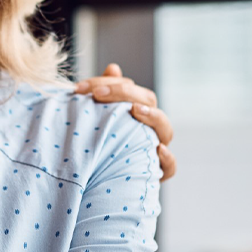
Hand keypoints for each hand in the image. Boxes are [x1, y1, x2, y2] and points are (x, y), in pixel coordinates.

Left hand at [74, 63, 176, 181]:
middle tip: (99, 94)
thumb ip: (103, 92)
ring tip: (134, 110)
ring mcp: (154, 148)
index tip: (81, 88)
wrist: (94, 183)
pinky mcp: (155, 173)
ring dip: (152, 117)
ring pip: (165, 129)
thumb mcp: (95, 118)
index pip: (130, 88)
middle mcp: (148, 127)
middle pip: (148, 101)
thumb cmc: (96, 144)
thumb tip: (113, 68)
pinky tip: (157, 149)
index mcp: (135, 110)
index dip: (109, 83)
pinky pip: (170, 166)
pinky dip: (167, 158)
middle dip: (124, 93)